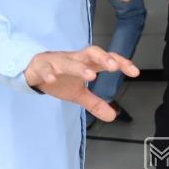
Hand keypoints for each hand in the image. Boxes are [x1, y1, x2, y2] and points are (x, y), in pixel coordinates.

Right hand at [24, 47, 139, 121]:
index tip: (135, 72)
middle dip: (103, 58)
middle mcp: (75, 59)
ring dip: (79, 68)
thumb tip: (113, 116)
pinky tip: (53, 79)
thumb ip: (95, 103)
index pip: (106, 60)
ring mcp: (58, 61)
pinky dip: (49, 73)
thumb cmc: (60, 77)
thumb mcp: (78, 93)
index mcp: (86, 63)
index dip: (121, 63)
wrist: (34, 69)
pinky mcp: (42, 66)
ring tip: (90, 76)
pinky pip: (46, 68)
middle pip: (91, 53)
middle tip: (113, 67)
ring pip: (69, 61)